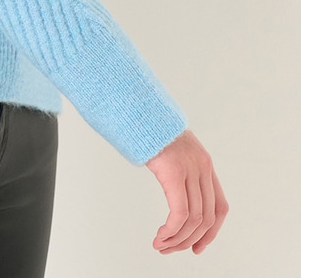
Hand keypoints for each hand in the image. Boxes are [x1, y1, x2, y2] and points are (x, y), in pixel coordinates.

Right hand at [145, 129, 227, 253]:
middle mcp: (202, 167)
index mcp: (205, 164)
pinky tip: (160, 235)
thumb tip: (175, 191)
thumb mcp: (173, 150)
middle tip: (170, 249)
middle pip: (206, 217)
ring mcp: (189, 168)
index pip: (220, 207)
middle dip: (189, 240)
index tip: (197, 247)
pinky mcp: (173, 171)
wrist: (138, 108)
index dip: (211, 232)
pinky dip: (171, 230)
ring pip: (193, 219)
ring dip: (177, 239)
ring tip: (161, 245)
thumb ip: (181, 169)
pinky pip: (179, 212)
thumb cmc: (150, 129)